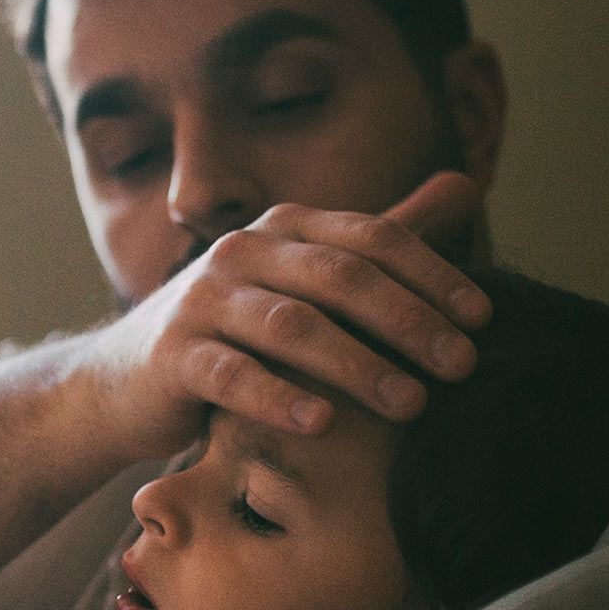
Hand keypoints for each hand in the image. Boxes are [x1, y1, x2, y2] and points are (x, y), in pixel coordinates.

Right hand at [83, 171, 491, 459]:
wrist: (124, 382)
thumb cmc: (234, 333)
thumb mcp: (306, 281)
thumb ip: (381, 241)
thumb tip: (468, 186)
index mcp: (283, 228)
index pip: (372, 239)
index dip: (433, 275)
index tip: (484, 320)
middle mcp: (241, 252)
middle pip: (340, 278)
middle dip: (408, 322)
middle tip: (462, 366)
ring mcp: (202, 302)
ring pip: (292, 326)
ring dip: (358, 365)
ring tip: (412, 405)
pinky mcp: (172, 356)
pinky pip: (232, 375)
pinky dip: (279, 397)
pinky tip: (322, 423)